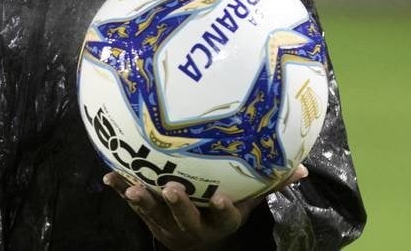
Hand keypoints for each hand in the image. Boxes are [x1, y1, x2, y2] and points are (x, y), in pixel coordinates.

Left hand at [103, 165, 307, 250]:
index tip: (222, 199)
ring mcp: (168, 225)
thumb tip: (301, 167)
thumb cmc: (222, 214)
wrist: (196, 244)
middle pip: (186, 219)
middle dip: (179, 205)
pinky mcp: (149, 219)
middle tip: (172, 189)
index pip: (225, 218)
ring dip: (143, 201)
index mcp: (221, 223)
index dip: (224, 210)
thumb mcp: (247, 204)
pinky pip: (134, 206)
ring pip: (155, 215)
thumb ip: (267, 185)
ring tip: (134, 189)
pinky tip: (109, 178)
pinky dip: (122, 190)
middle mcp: (194, 227)